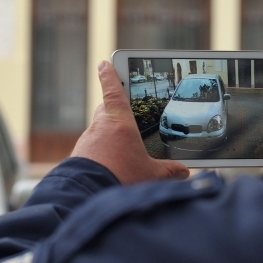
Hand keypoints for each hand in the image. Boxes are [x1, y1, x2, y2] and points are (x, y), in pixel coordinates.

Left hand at [71, 61, 189, 183]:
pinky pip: (92, 150)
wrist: (88, 197)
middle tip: (126, 118)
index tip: (104, 64)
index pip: (113, 91)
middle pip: (106, 112)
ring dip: (108, 138)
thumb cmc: (121, 180)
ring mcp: (86, 143)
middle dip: (114, 112)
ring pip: (98, 133)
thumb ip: (168, 172)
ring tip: (122, 154)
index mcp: (118, 123)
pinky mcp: (78, 158)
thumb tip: (184, 172)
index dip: (110, 76)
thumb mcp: (151, 175)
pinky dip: (101, 154)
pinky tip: (110, 168)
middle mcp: (99, 129)